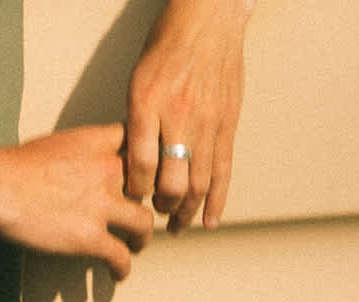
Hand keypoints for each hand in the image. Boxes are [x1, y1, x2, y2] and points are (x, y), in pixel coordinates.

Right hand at [0, 125, 153, 280]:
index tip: (145, 171)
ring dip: (142, 237)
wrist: (0, 188)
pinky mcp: (91, 238)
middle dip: (149, 199)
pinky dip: (122, 267)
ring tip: (137, 244)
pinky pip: (120, 256)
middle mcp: (109, 170)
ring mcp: (102, 205)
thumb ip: (79, 151)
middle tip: (142, 210)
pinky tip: (118, 273)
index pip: (140, 143)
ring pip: (143, 223)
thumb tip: (77, 166)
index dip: (146, 158)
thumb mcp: (57, 142)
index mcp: (99, 142)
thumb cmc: (15, 166)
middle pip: (147, 184)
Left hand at [124, 0, 252, 231]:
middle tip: (154, 213)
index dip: (135, 190)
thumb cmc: (167, 45)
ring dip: (187, 211)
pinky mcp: (227, 123)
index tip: (132, 196)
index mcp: (148, 105)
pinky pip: (223, 170)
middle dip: (161, 205)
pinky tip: (210, 222)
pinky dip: (217, 201)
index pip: (140, 167)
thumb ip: (136, 122)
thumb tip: (130, 164)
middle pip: (171, 182)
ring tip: (177, 225)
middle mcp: (178, 117)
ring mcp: (207, 121)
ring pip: (198, 183)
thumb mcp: (138, 80)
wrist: (209, 17)